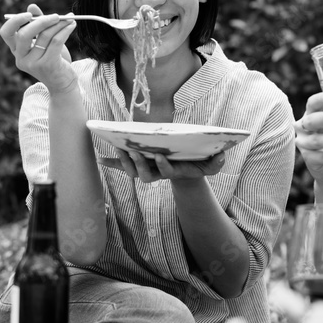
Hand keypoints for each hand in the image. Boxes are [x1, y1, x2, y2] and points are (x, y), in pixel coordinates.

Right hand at [0, 4, 76, 92]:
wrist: (63, 84)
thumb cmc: (53, 60)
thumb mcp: (44, 41)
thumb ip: (38, 24)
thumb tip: (31, 6)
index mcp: (16, 50)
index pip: (6, 33)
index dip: (15, 21)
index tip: (29, 14)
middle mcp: (21, 58)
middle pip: (24, 34)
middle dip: (41, 21)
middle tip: (56, 16)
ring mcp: (33, 63)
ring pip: (45, 36)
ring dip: (59, 24)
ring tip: (69, 19)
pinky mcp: (48, 65)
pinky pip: (56, 41)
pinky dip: (65, 30)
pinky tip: (72, 25)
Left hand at [99, 149, 226, 182]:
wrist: (186, 171)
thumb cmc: (198, 164)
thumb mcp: (211, 165)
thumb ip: (217, 162)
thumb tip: (222, 156)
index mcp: (173, 172)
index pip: (166, 172)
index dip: (162, 166)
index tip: (160, 156)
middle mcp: (158, 173)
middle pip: (144, 174)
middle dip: (138, 164)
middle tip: (133, 152)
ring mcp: (147, 169)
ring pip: (132, 170)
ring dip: (123, 161)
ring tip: (118, 148)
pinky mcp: (139, 164)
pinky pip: (123, 166)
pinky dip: (111, 163)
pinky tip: (99, 159)